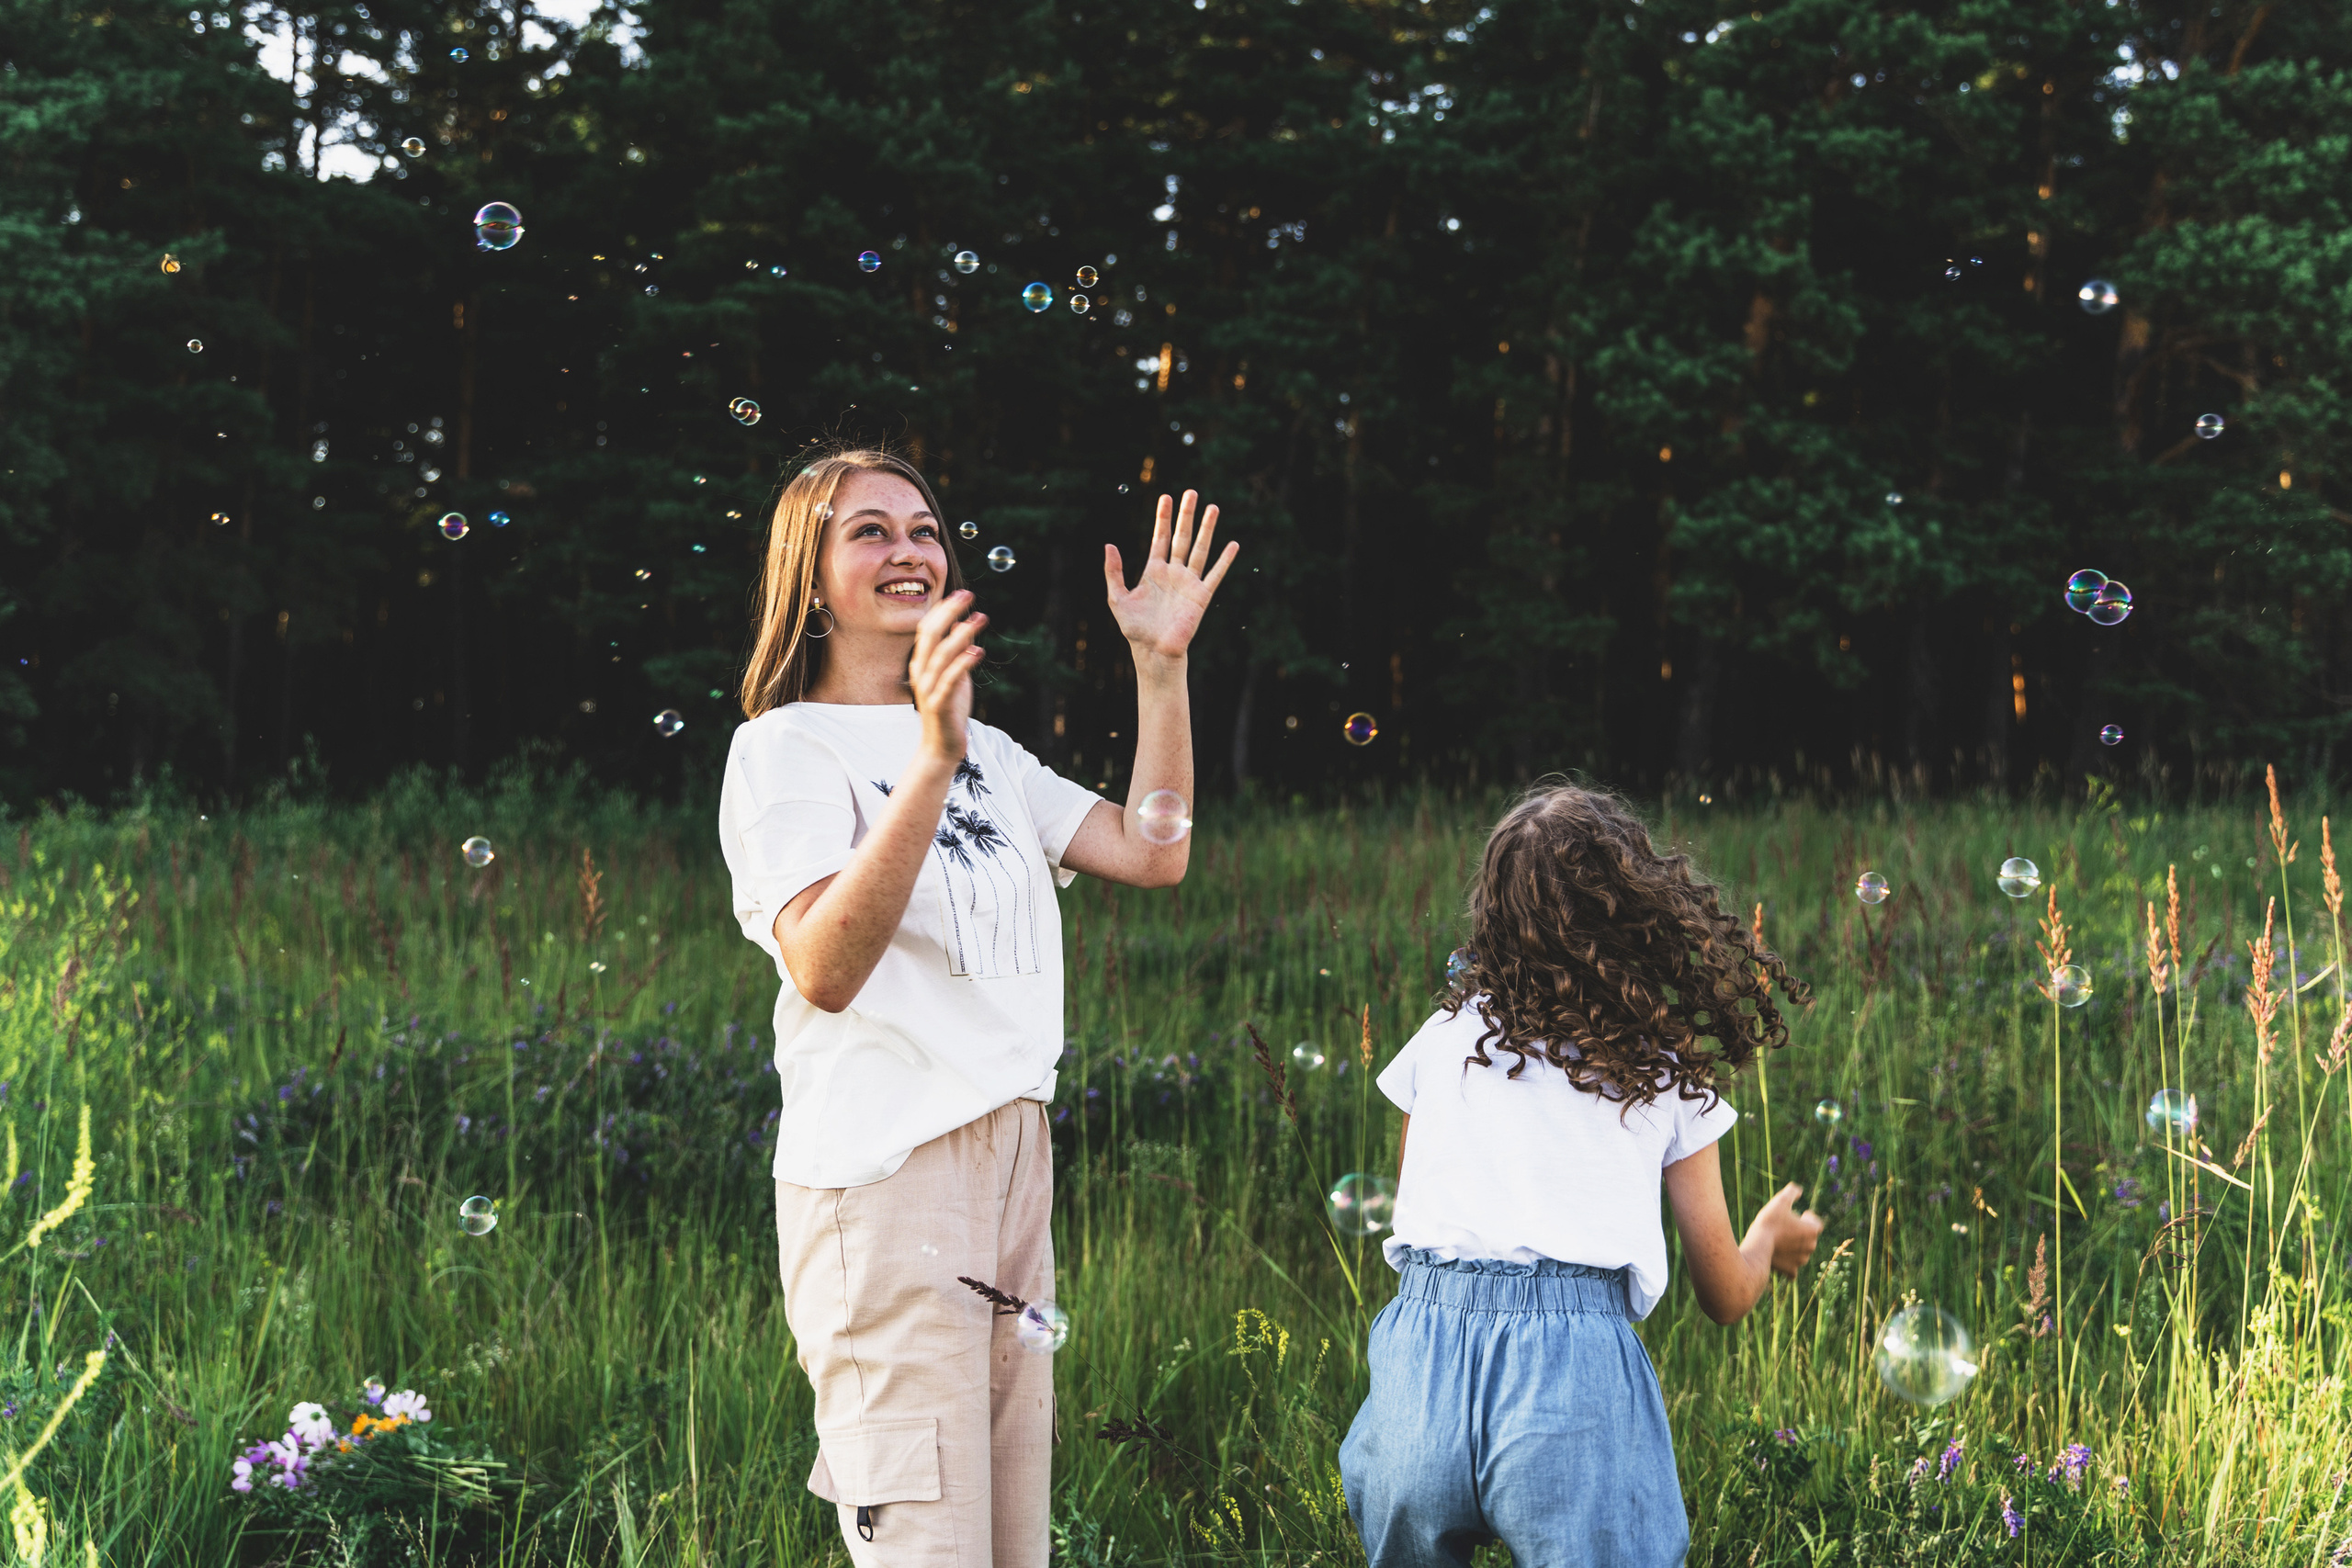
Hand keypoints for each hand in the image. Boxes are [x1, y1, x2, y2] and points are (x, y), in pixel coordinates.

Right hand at [908, 590, 984, 759]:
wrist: (941, 747)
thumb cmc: (949, 710)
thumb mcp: (954, 676)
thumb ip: (957, 653)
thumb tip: (965, 627)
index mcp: (922, 663)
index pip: (927, 628)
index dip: (943, 609)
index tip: (962, 593)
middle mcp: (921, 672)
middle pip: (930, 634)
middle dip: (949, 612)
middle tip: (968, 595)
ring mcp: (928, 688)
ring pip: (941, 654)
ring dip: (962, 634)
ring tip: (980, 619)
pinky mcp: (939, 704)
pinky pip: (950, 680)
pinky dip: (963, 664)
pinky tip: (978, 651)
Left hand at [1105, 490, 1238, 660]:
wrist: (1153, 651)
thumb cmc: (1135, 628)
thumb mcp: (1117, 597)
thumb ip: (1113, 571)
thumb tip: (1109, 545)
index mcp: (1153, 571)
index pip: (1160, 537)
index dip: (1163, 518)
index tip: (1166, 496)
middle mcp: (1173, 573)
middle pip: (1181, 537)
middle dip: (1186, 515)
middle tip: (1191, 492)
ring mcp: (1188, 583)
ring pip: (1199, 549)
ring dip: (1207, 529)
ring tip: (1213, 508)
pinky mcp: (1201, 596)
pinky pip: (1215, 574)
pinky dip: (1225, 560)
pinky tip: (1233, 545)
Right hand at [1743, 1183, 1824, 1278]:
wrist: (1757, 1246)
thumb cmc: (1769, 1222)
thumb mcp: (1780, 1201)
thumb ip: (1792, 1192)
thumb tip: (1798, 1190)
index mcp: (1812, 1231)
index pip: (1816, 1223)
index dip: (1808, 1217)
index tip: (1800, 1214)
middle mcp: (1810, 1247)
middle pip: (1809, 1238)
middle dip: (1801, 1232)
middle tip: (1787, 1226)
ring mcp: (1801, 1261)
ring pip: (1801, 1252)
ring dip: (1794, 1247)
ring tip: (1781, 1239)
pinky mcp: (1791, 1271)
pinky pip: (1793, 1268)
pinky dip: (1788, 1263)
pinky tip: (1780, 1258)